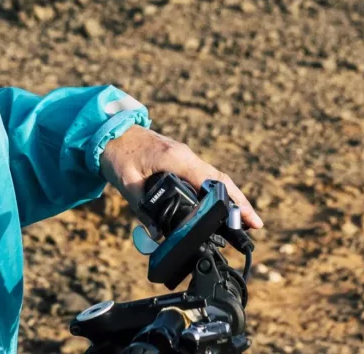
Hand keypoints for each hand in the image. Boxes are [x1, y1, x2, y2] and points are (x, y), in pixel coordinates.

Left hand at [99, 126, 263, 230]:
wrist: (108, 131)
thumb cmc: (117, 153)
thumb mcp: (126, 182)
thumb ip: (142, 207)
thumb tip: (157, 234)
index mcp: (177, 159)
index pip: (211, 181)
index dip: (231, 200)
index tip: (246, 218)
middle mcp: (186, 156)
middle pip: (220, 180)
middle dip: (239, 202)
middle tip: (255, 225)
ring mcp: (185, 157)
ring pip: (215, 179)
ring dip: (230, 197)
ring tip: (243, 221)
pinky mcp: (180, 161)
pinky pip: (204, 177)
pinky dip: (217, 191)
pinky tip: (220, 206)